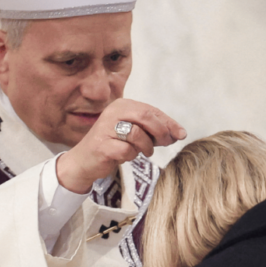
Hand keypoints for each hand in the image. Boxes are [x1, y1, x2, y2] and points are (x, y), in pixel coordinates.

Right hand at [57, 99, 185, 193]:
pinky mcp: (103, 146)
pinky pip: (127, 151)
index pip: (151, 110)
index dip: (169, 122)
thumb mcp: (134, 133)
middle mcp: (113, 112)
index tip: (181, 134)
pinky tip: (125, 156)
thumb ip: (154, 130)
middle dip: (161, 131)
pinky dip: (131, 156)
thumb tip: (179, 133)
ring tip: (143, 151)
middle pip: (146, 116)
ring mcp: (106, 128)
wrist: (85, 161)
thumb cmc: (112, 145)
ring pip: (138, 134)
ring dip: (146, 146)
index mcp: (122, 105)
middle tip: (166, 143)